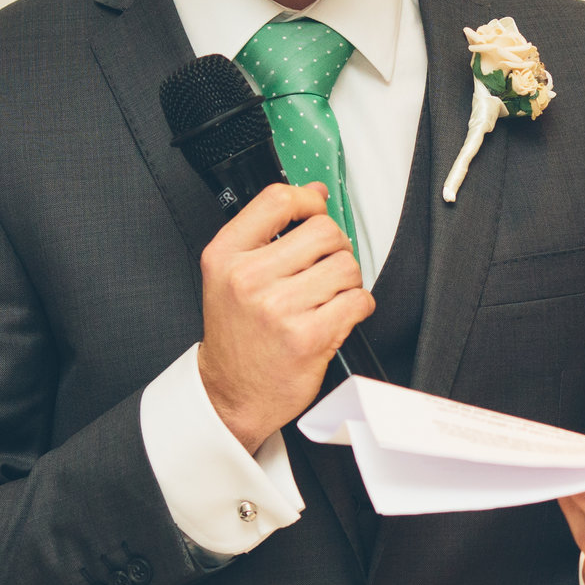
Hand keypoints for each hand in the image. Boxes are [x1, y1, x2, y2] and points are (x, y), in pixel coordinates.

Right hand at [197, 182, 371, 449]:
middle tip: (324, 269)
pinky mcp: (308, 337)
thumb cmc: (237, 333)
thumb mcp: (231, 274)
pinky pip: (358, 301)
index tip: (315, 213)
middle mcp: (248, 279)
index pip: (277, 200)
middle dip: (335, 249)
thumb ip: (268, 230)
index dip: (308, 201)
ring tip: (327, 297)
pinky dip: (357, 307)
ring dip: (347, 281)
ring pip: (346, 265)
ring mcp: (278, 308)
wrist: (233, 393)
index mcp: (226, 256)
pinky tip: (336, 316)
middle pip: (324, 231)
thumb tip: (314, 192)